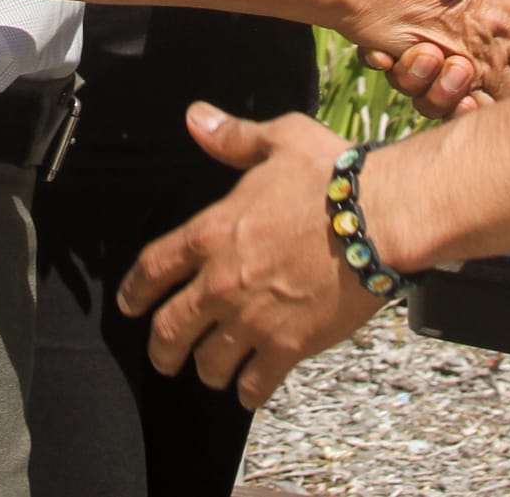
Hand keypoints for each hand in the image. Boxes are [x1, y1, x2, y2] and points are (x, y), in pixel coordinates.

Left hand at [117, 105, 377, 409]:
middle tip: (164, 356)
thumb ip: (232, 137)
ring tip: (211, 370)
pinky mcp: (288, 345)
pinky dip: (248, 390)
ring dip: (206, 369)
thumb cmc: (332, 175)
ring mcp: (253, 319)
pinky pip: (254, 384)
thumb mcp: (278, 140)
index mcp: (213, 232)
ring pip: (208, 363)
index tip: (130, 305)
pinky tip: (250, 389)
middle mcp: (222, 282)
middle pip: (170, 330)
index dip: (134, 291)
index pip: (153, 269)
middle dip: (162, 348)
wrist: (380, 216)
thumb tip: (196, 119)